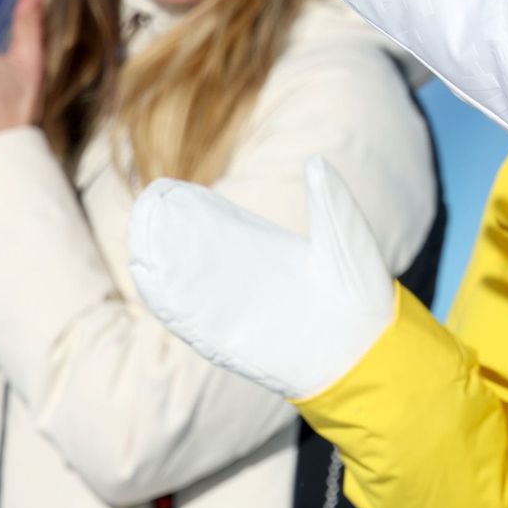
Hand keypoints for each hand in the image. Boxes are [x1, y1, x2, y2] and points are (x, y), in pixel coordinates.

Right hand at [128, 157, 395, 400]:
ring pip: (190, 289)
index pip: (223, 231)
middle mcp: (247, 285)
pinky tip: (153, 283)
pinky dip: (174, 306)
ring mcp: (238, 315)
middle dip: (169, 237)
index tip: (168, 191)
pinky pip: (197, 326)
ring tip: (139, 241)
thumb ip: (330, 202)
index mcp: (270, 256)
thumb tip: (316, 161)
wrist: (368, 345)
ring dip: (164, 268)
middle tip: (145, 209)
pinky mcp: (236, 344)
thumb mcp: (345, 239)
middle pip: (198, 257)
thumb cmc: (362, 291)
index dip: (196, 214)